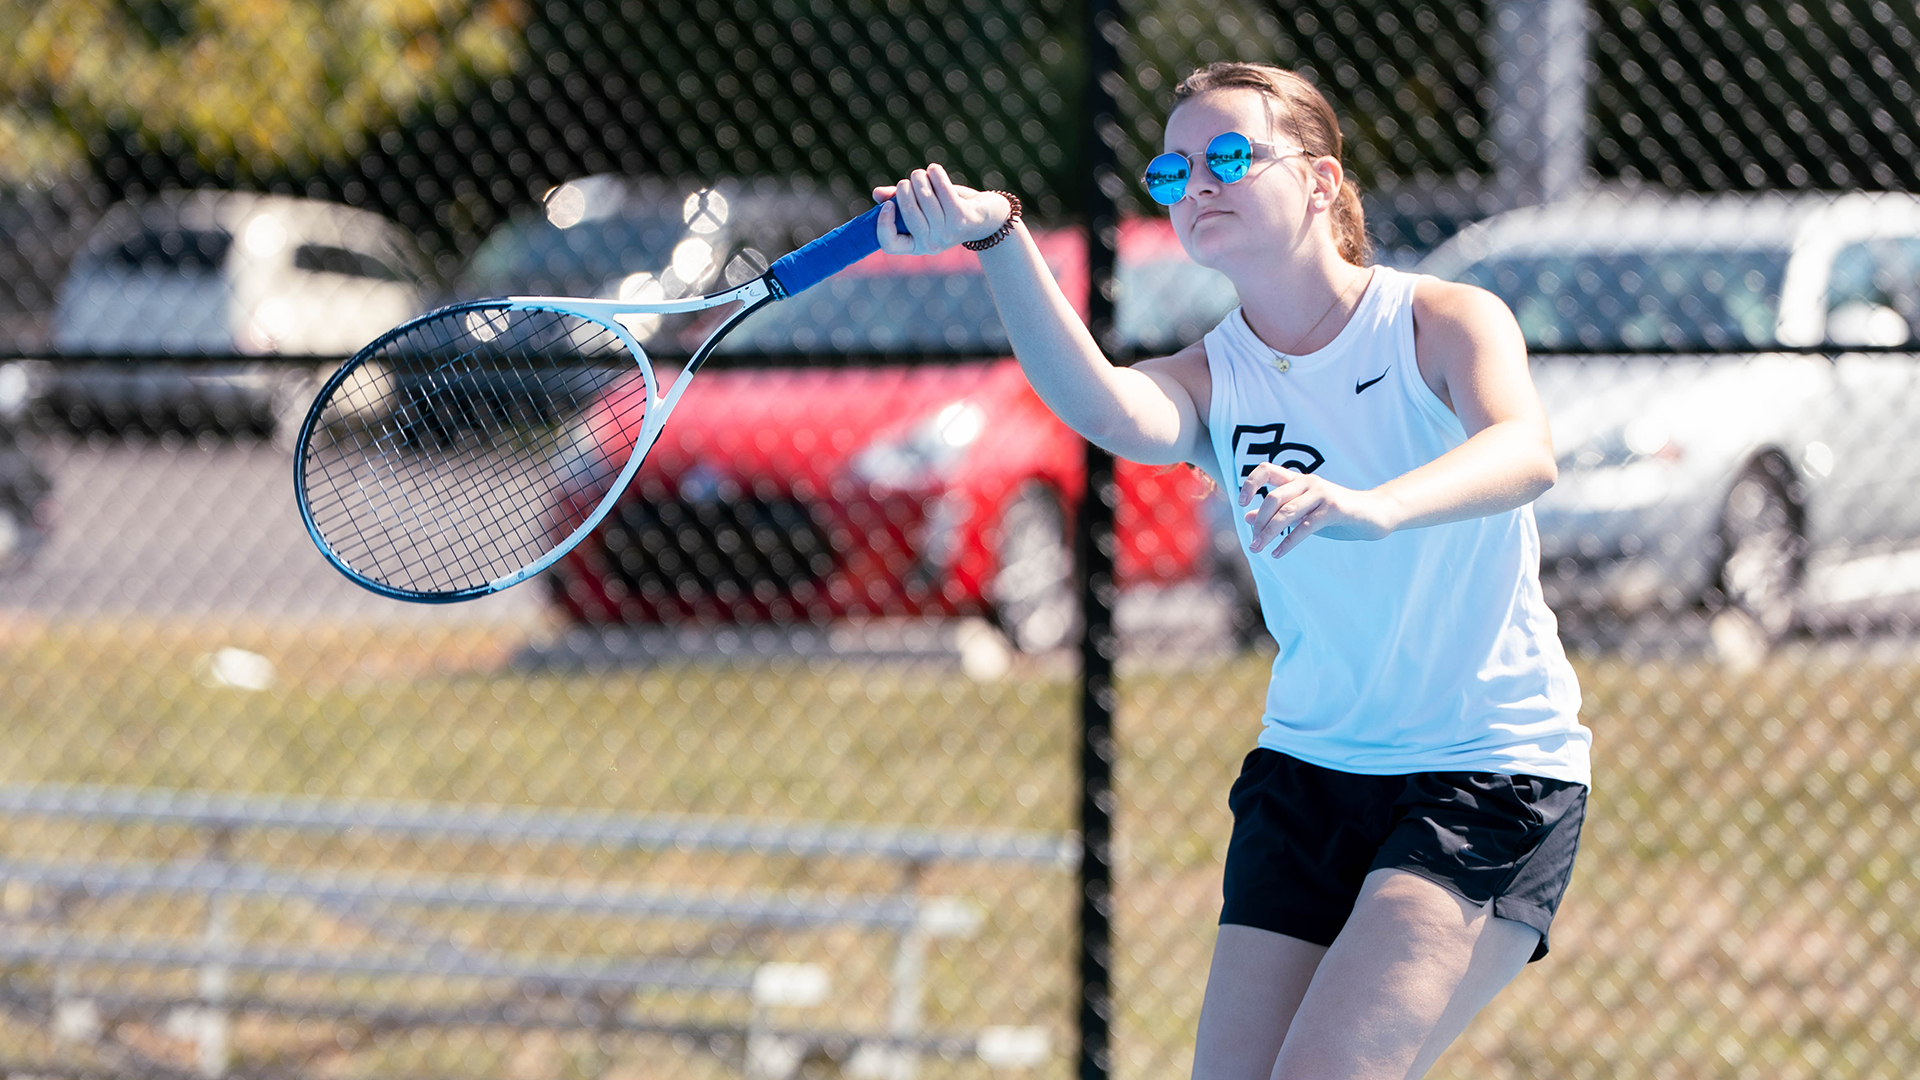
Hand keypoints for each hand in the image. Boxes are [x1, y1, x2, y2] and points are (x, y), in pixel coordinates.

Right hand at [873, 163, 1012, 254]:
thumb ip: (899, 201)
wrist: (987, 218)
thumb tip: (877, 194)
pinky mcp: (962, 219)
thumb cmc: (948, 210)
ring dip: (920, 178)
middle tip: (910, 180)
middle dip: (905, 189)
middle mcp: (931, 244)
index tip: (888, 204)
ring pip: (924, 198)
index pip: (890, 244)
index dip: (883, 224)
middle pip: (907, 213)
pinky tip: (934, 169)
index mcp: (916, 245)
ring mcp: (947, 233)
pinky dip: (936, 175)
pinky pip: (943, 190)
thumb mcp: (923, 207)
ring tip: (923, 174)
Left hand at [1239, 464, 1400, 557]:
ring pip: (1287, 512)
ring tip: (1257, 549)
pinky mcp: (1334, 509)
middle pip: (1273, 497)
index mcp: (1298, 480)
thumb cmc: (1335, 513)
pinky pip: (1305, 526)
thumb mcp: (1303, 511)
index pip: (1266, 469)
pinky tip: (1278, 553)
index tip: (1241, 503)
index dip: (1250, 484)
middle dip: (1259, 521)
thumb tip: (1248, 517)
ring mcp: (1322, 494)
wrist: (1373, 514)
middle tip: (1252, 542)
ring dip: (1268, 533)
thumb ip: (1277, 512)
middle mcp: (1308, 482)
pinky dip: (1288, 542)